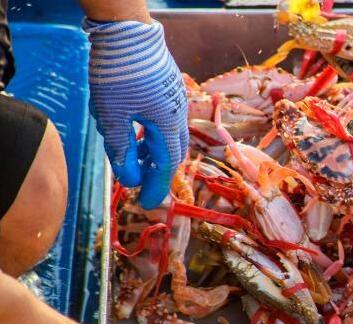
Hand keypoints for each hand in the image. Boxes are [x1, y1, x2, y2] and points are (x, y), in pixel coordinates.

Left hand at [84, 19, 187, 208]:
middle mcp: (178, 114)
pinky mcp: (167, 88)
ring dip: (152, 151)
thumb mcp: (113, 116)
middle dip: (158, 171)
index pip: (167, 165)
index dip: (156, 187)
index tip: (147, 203)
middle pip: (173, 152)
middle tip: (142, 184)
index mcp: (168, 124)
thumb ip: (122, 150)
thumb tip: (129, 180)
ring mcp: (175, 100)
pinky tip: (133, 131)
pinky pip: (164, 119)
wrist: (126, 29)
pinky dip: (150, 133)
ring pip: (168, 135)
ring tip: (132, 158)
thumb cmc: (119, 73)